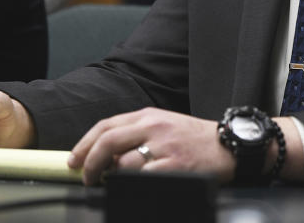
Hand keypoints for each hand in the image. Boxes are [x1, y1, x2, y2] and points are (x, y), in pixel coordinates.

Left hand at [67, 108, 235, 185]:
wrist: (229, 144)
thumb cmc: (195, 138)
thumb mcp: (165, 125)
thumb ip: (137, 133)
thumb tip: (104, 154)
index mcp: (149, 116)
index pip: (106, 125)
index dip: (84, 144)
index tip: (74, 160)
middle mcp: (154, 127)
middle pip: (108, 141)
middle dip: (89, 163)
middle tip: (86, 177)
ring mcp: (165, 146)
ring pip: (123, 163)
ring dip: (112, 178)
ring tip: (113, 185)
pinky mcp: (175, 165)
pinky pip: (143, 178)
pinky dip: (132, 185)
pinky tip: (133, 188)